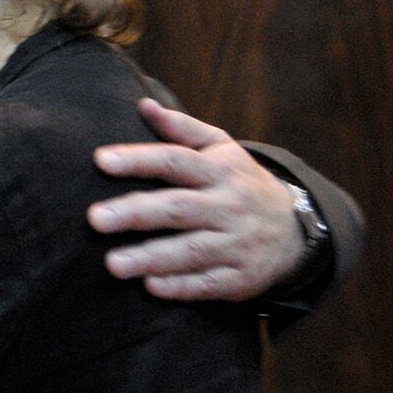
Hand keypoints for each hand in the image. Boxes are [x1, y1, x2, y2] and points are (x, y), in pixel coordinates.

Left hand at [88, 98, 304, 302]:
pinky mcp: (241, 278)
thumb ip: (181, 129)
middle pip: (178, 208)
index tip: (101, 160)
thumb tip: (143, 105)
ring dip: (151, 258)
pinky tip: (151, 287)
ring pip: (191, 251)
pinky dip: (181, 286)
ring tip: (112, 264)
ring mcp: (237, 243)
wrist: (296, 231)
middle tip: (95, 219)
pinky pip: (209, 284)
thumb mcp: (223, 149)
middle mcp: (228, 206)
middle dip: (135, 213)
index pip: (175, 161)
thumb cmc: (241, 184)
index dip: (139, 160)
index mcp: (219, 171)